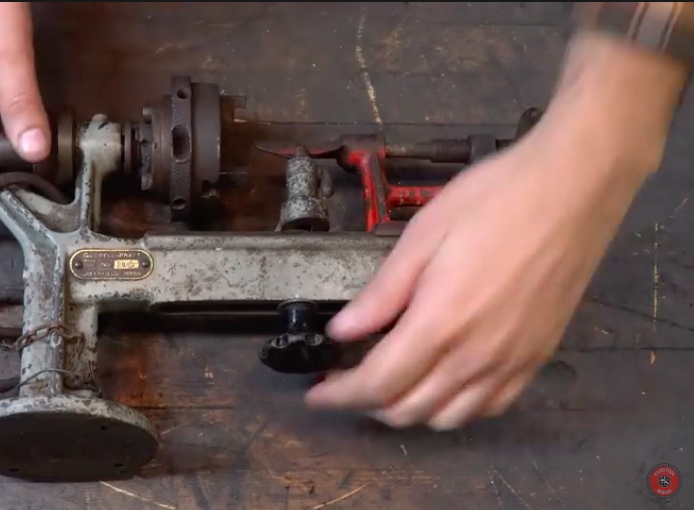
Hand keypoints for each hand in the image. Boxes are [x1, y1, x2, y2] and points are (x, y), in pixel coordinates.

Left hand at [305, 120, 643, 428]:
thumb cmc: (495, 200)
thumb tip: (342, 330)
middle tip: (346, 381)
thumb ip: (382, 292)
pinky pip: (490, 407)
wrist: (574, 187)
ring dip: (409, 410)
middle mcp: (476, 355)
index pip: (377, 383)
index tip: (317, 392)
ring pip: (448, 418)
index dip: (339, 395)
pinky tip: (442, 383)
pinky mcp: (538, 357)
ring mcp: (511, 362)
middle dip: (366, 404)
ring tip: (389, 383)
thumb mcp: (423, 235)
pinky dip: (455, 408)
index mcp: (440, 322)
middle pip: (408, 410)